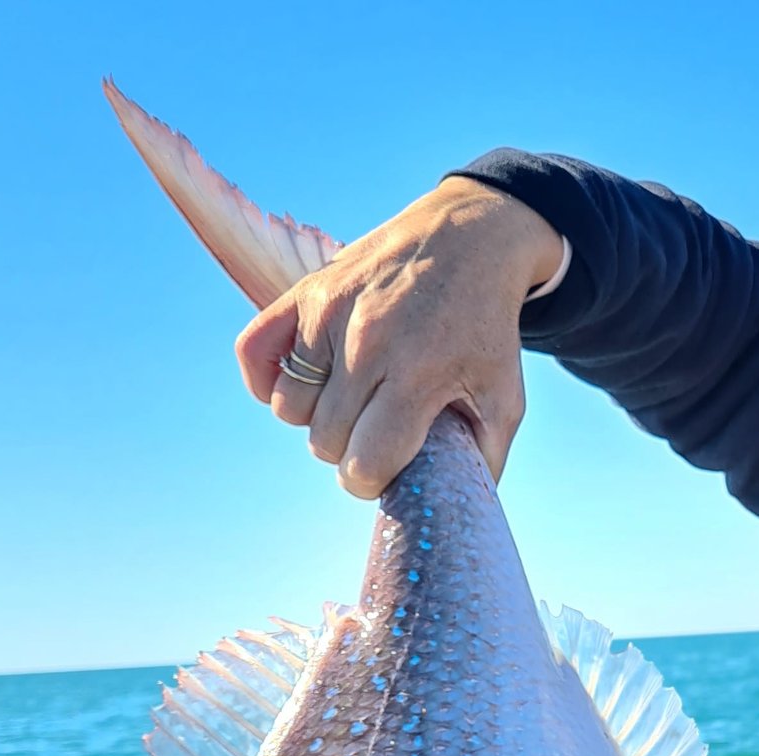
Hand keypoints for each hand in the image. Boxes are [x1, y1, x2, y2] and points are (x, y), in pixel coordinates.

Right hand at [234, 176, 564, 498]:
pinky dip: (268, 381)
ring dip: (312, 419)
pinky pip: (253, 353)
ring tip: (346, 407)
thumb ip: (485, 460)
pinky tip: (304, 385)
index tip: (382, 473)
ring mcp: (329, 314)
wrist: (467, 242)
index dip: (369, 481)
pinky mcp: (305, 291)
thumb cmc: (485, 330)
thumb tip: (456, 510)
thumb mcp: (505, 398)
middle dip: (347, 452)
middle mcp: (367, 345)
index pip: (364, 462)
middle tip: (372, 435)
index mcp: (417, 377)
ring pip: (288, 407)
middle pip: (324, 441)